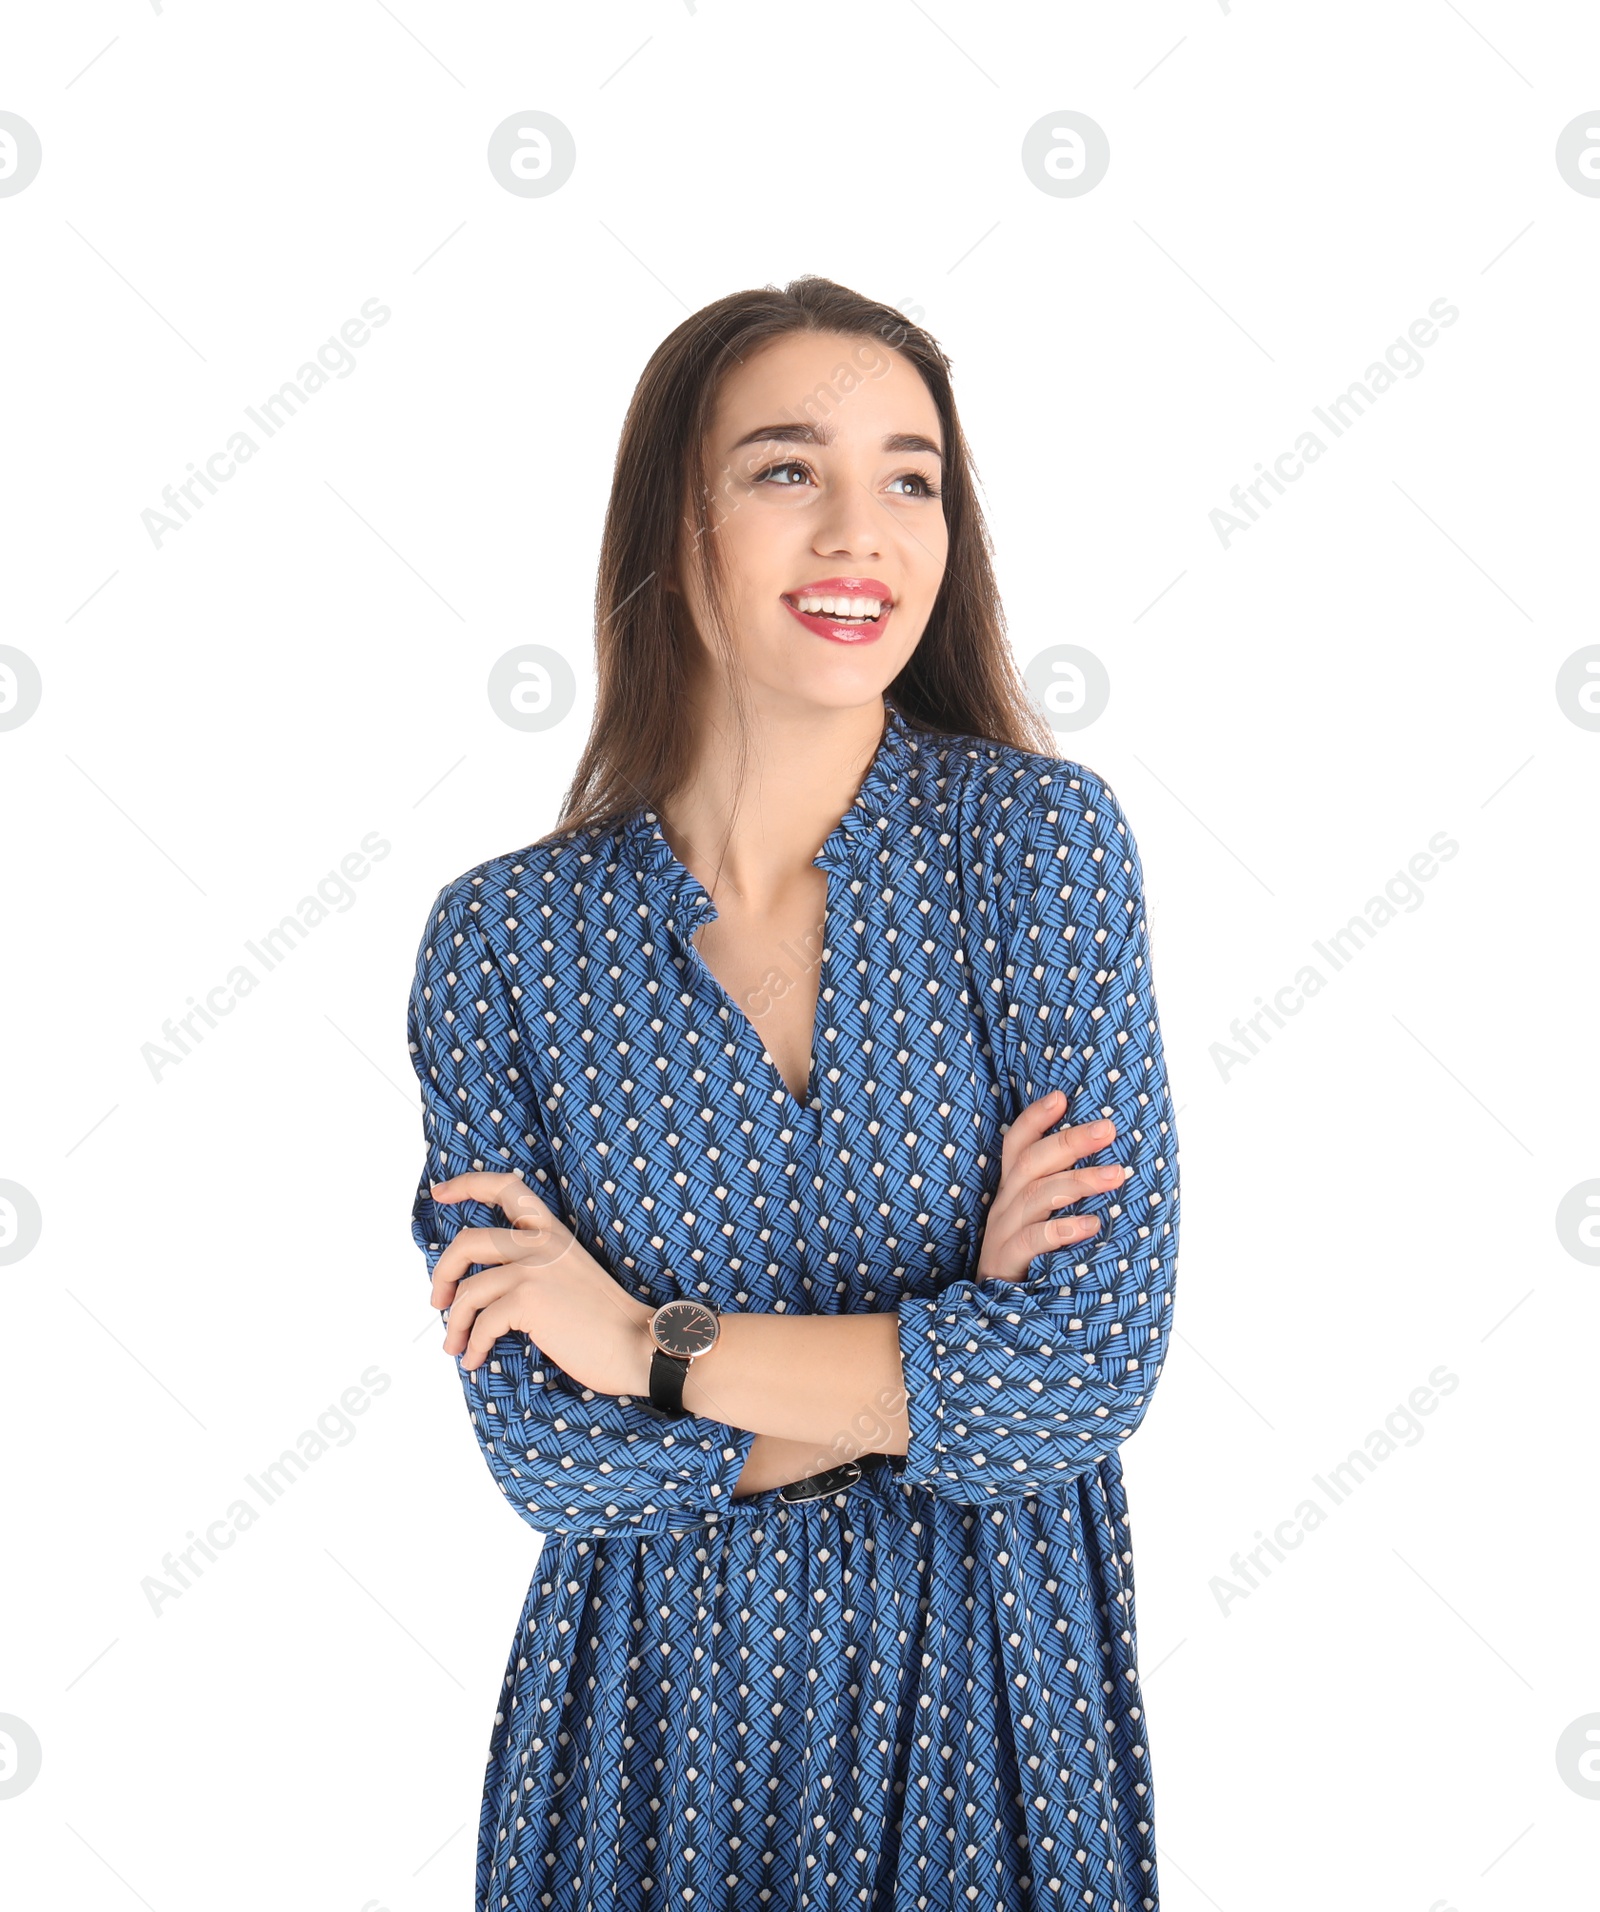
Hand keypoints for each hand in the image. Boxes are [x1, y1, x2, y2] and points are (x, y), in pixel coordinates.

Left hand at [429, 1171, 652, 1393]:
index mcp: (553, 1231)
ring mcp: (534, 1269)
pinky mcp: (530, 1300)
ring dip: (455, 1323)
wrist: (638, 1345)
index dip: (466, 1186)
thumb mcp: (570, 1275)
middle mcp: (541, 1243)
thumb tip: (486, 1286)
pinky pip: (482, 1323)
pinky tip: (475, 1358)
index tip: (440, 1194)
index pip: (506, 1187)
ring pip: (468, 1290)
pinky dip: (473, 1345)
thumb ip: (535, 1266)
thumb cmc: (605, 1322)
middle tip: (439, 1299)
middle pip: (468, 1241)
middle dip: (443, 1273)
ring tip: (455, 1345)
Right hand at [973, 1092, 1125, 1283]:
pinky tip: (1092, 1226)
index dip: (1035, 1119)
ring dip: (1078, 1181)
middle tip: (1108, 1128)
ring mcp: (1003, 1234)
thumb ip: (1059, 1192)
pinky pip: (1033, 1240)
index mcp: (1012, 1192)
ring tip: (1116, 1175)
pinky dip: (1062, 1230)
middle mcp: (1004, 1206)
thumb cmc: (1028, 1262)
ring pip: (1037, 1196)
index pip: (1016, 1145)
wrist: (994, 1314)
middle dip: (1070, 1141)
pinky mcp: (1007, 1263)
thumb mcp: (1037, 1221)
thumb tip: (1112, 1167)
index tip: (1062, 1096)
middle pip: (1032, 1162)